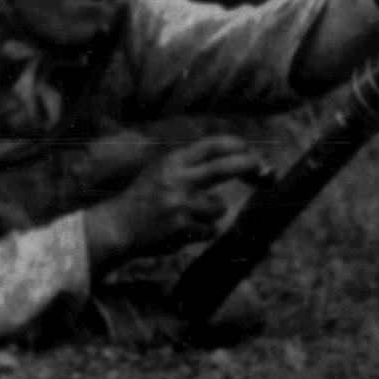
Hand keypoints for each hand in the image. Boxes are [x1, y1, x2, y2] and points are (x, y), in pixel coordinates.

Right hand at [85, 136, 265, 274]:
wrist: (117, 226)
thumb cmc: (145, 198)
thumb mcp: (163, 171)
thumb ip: (193, 166)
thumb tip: (235, 160)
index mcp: (172, 161)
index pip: (213, 146)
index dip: (237, 147)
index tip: (250, 151)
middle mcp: (178, 178)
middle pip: (226, 167)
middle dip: (249, 167)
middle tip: (262, 170)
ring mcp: (181, 204)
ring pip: (219, 207)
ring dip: (211, 214)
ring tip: (188, 217)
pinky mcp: (182, 228)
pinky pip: (209, 230)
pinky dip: (201, 232)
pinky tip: (180, 231)